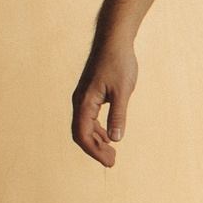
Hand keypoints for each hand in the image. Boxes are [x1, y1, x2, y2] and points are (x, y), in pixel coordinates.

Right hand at [72, 37, 137, 167]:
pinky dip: (97, 130)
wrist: (113, 40)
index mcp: (84, 102)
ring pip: (84, 126)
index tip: (109, 162)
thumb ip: (118, 115)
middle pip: (81, 133)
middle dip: (95, 150)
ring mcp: (83, 98)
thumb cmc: (119, 63)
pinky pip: (88, 118)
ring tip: (111, 153)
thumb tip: (115, 139)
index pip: (83, 135)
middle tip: (112, 162)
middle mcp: (79, 101)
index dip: (95, 151)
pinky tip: (108, 136)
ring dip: (96, 141)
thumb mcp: (122, 91)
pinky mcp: (89, 94)